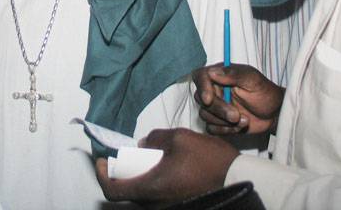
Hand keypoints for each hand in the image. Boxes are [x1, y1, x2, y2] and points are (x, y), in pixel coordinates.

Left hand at [96, 128, 237, 207]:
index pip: (113, 189)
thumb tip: (144, 143)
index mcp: (150, 188)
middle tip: (127, 153)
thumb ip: (155, 138)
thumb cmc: (208, 160)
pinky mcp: (179, 204)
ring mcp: (168, 206)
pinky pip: (157, 194)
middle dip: (123, 171)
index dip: (102, 174)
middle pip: (127, 191)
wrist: (239, 179)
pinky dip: (153, 179)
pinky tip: (163, 163)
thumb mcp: (178, 138)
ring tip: (148, 154)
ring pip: (143, 192)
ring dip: (139, 174)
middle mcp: (156, 203)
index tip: (101, 160)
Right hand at [194, 63, 283, 135]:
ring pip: (204, 115)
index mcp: (219, 75)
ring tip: (243, 119)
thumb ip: (234, 74)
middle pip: (201, 99)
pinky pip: (211, 128)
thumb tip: (212, 72)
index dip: (202, 87)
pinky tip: (239, 126)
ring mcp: (215, 107)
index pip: (200, 76)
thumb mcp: (253, 79)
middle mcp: (214, 90)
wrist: (274, 113)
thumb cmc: (265, 92)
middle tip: (236, 115)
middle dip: (219, 110)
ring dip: (224, 121)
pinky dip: (225, 130)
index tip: (209, 99)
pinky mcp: (218, 122)